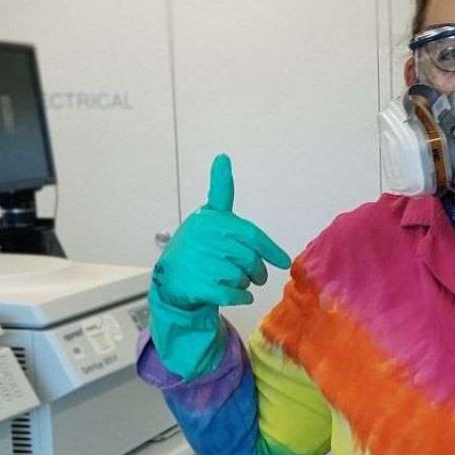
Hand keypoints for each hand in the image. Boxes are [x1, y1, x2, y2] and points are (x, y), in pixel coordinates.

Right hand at [149, 155, 290, 378]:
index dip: (271, 250)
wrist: (171, 276)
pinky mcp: (199, 286)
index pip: (252, 236)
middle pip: (250, 260)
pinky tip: (237, 294)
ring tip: (234, 280)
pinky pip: (234, 295)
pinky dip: (240, 297)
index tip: (284, 262)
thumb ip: (220, 192)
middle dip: (257, 271)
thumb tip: (222, 156)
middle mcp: (207, 239)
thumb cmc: (197, 244)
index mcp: (212, 220)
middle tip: (256, 275)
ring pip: (242, 278)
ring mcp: (202, 263)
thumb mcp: (208, 216)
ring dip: (244, 284)